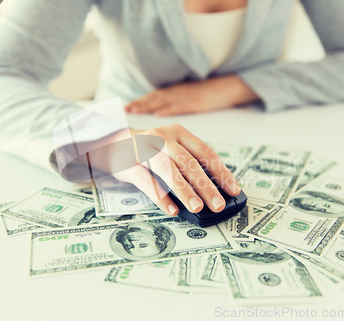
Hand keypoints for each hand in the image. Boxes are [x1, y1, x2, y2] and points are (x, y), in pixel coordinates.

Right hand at [87, 124, 240, 216]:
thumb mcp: (170, 149)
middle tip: (218, 204)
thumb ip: (188, 164)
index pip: (205, 152)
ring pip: (168, 170)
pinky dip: (161, 197)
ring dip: (185, 191)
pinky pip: (146, 182)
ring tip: (197, 208)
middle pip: (188, 162)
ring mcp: (144, 149)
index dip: (221, 172)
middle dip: (206, 185)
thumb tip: (212, 191)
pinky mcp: (129, 164)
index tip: (233, 190)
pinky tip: (172, 210)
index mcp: (178, 133)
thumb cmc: (148, 150)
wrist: (110, 143)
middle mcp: (162, 138)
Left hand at [124, 75, 257, 115]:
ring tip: (134, 111)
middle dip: (139, 104)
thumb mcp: (193, 99)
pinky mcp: (198, 101)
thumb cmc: (214, 95)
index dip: (140, 101)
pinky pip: (181, 105)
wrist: (234, 85)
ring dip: (148, 106)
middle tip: (123, 110)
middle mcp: (179, 92)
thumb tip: (165, 120)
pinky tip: (158, 114)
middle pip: (155, 98)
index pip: (155, 96)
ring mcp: (188, 96)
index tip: (126, 107)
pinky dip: (168, 109)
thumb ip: (179, 106)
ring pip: (164, 101)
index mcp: (177, 92)